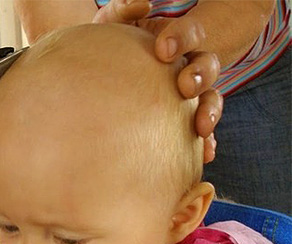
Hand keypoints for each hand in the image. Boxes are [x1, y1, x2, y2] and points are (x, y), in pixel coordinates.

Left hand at [93, 1, 222, 162]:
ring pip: (210, 98)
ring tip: (201, 127)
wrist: (108, 77)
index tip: (163, 49)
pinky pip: (201, 130)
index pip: (189, 34)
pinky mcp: (184, 119)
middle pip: (207, 66)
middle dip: (200, 76)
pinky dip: (206, 142)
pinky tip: (205, 154)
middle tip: (185, 87)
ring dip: (209, 111)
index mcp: (176, 43)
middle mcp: (188, 67)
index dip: (181, 39)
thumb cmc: (115, 48)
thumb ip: (124, 11)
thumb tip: (142, 3)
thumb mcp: (115, 26)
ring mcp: (190, 94)